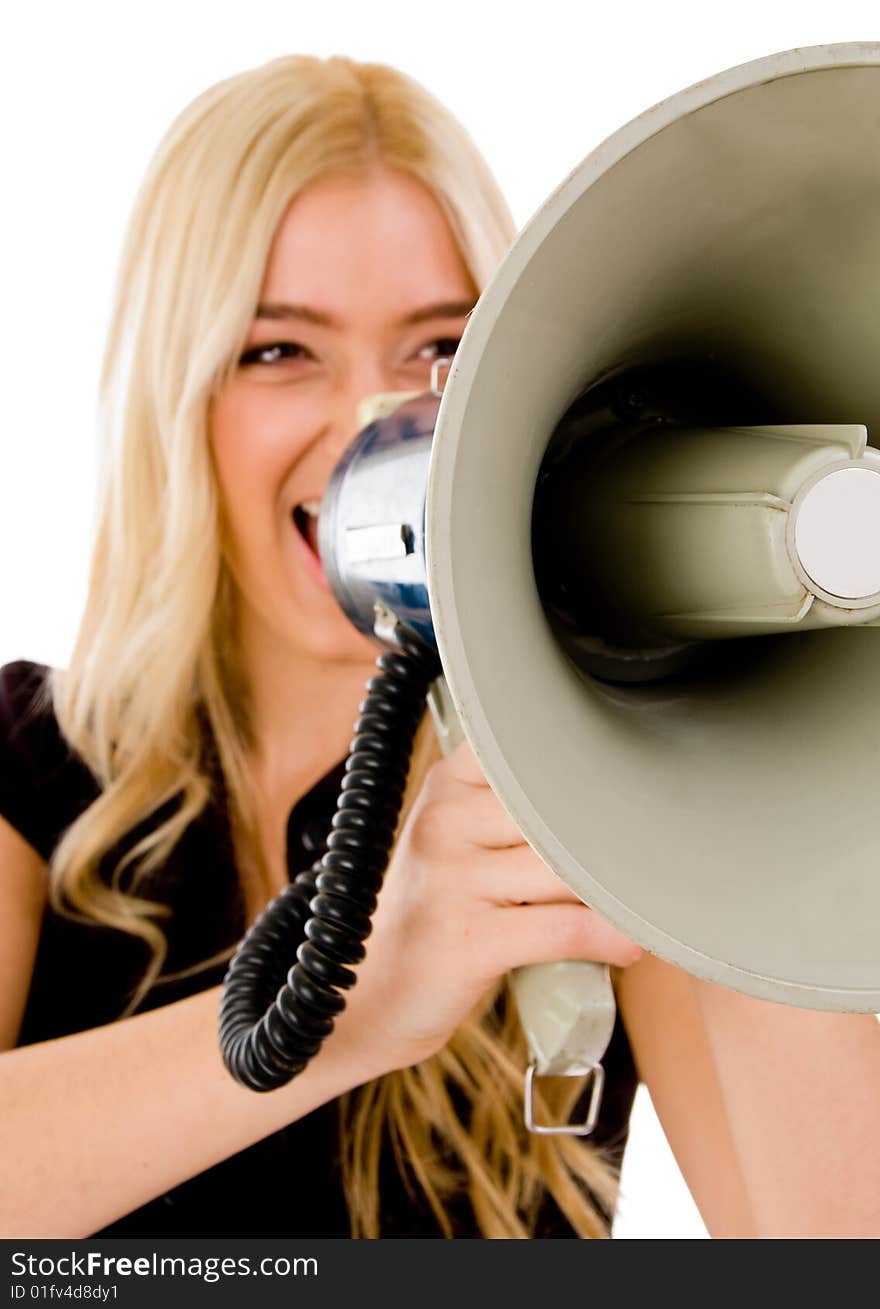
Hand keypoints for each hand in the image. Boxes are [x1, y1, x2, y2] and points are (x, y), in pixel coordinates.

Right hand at [332, 739, 641, 1076]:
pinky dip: (609, 938)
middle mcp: (444, 821)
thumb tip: (617, 802)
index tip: (630, 785)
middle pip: (560, 812)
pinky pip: (564, 928)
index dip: (588, 771)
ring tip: (642, 902)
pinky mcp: (467, 940)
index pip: (534, 751)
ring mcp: (451, 880)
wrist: (367, 998)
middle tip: (653, 855)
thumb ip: (514, 811)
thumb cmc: (431, 916)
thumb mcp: (455, 843)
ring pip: (569, 868)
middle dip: (611, 839)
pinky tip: (626, 947)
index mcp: (446, 784)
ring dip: (617, 891)